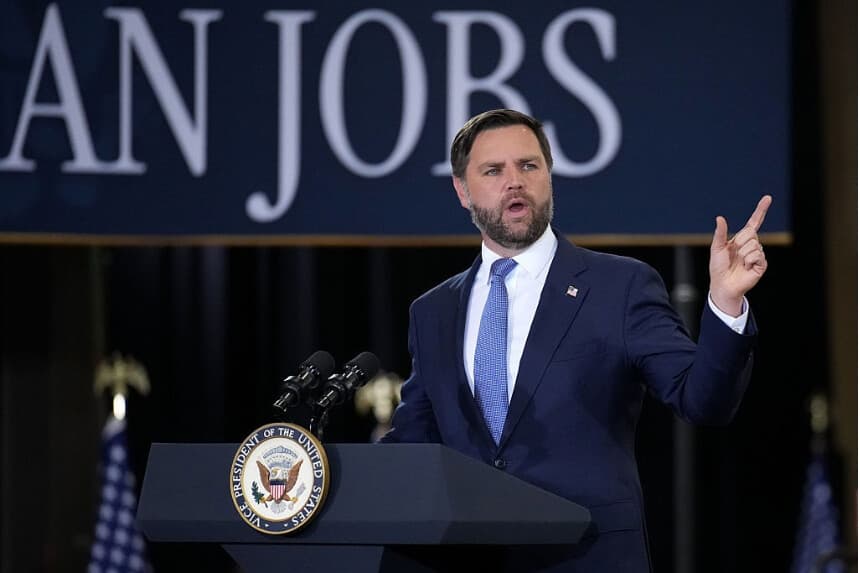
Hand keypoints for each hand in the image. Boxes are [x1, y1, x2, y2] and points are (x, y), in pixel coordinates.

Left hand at [709, 195, 771, 315]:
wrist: (723, 284)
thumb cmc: (718, 267)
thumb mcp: (717, 248)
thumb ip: (720, 233)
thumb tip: (720, 218)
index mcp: (741, 239)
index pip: (754, 222)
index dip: (761, 210)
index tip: (768, 198)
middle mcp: (752, 245)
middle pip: (751, 233)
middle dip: (740, 242)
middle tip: (734, 254)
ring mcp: (758, 254)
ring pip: (754, 244)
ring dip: (743, 254)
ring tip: (739, 263)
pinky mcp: (762, 264)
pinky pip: (757, 255)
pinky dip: (749, 260)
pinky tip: (746, 267)